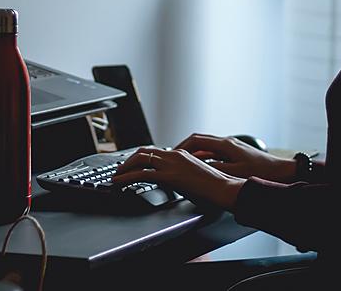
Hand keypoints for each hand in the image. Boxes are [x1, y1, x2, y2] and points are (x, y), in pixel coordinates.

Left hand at [111, 147, 244, 210]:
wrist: (224, 189)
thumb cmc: (214, 187)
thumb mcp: (194, 177)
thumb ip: (182, 175)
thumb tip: (174, 182)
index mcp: (181, 154)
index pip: (155, 151)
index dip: (140, 157)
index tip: (132, 164)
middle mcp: (174, 155)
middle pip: (144, 152)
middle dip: (128, 160)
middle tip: (120, 170)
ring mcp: (171, 163)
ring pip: (140, 159)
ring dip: (125, 168)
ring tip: (116, 177)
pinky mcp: (169, 175)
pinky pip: (142, 173)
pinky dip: (127, 177)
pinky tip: (121, 182)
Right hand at [175, 133, 296, 182]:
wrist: (282, 171)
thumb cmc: (262, 172)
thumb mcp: (235, 173)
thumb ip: (214, 169)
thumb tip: (198, 167)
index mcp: (225, 144)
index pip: (196, 140)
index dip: (181, 147)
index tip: (172, 154)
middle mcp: (227, 142)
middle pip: (200, 141)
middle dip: (185, 150)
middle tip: (174, 159)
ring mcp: (232, 147)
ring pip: (207, 147)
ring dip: (195, 154)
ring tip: (185, 165)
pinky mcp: (237, 153)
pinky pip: (215, 152)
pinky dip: (205, 158)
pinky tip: (203, 168)